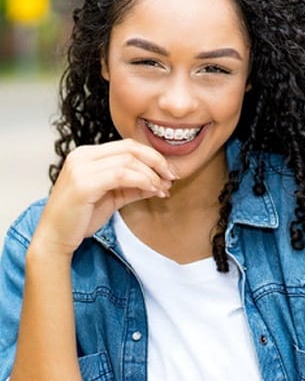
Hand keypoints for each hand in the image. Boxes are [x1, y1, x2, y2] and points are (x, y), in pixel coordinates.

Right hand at [31, 139, 176, 255]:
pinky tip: (152, 190)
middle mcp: (82, 155)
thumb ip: (133, 187)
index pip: (127, 146)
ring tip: (162, 188)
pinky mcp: (83, 183)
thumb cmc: (79, 218)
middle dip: (155, 161)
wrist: (54, 238)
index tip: (167, 171)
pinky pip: (121, 174)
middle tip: (171, 176)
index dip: (151, 156)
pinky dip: (141, 180)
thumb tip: (159, 183)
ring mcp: (81, 167)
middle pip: (130, 148)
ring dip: (151, 174)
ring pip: (127, 161)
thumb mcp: (112, 198)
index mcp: (87, 155)